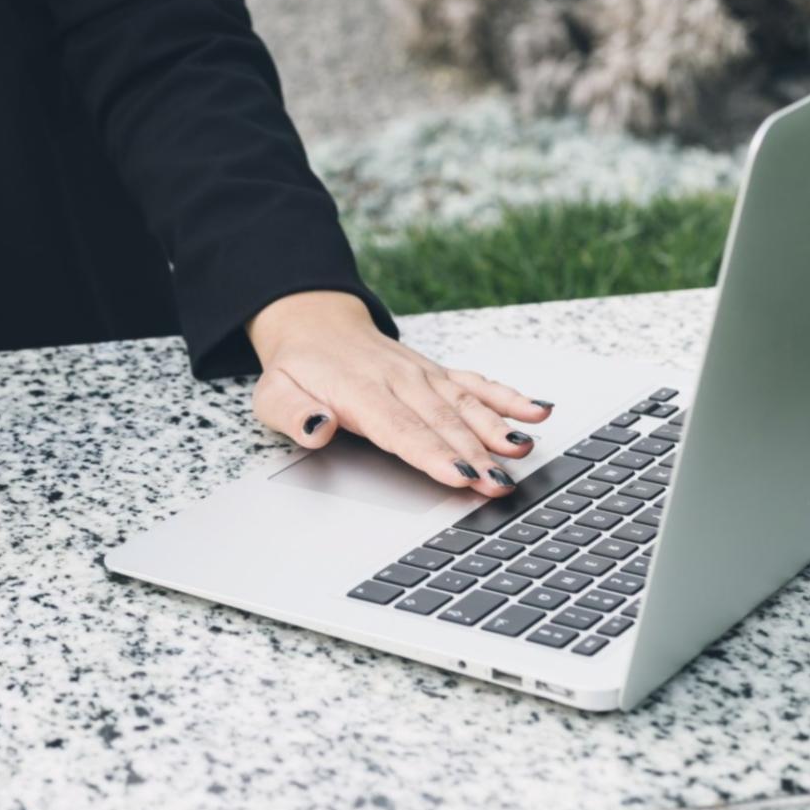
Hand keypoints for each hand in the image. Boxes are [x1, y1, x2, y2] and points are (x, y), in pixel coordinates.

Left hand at [246, 291, 552, 497]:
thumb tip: (317, 427)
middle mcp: (398, 381)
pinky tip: (536, 411)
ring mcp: (422, 375)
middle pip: (441, 423)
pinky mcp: (437, 373)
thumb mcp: (272, 394)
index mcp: (358, 391)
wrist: (315, 325)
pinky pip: (476, 383)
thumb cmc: (298, 369)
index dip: (432, 453)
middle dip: (474, 455)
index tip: (458, 475)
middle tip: (501, 484)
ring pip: (465, 404)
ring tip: (524, 451)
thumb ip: (292, 413)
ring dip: (497, 430)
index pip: (400, 428)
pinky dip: (508, 397)